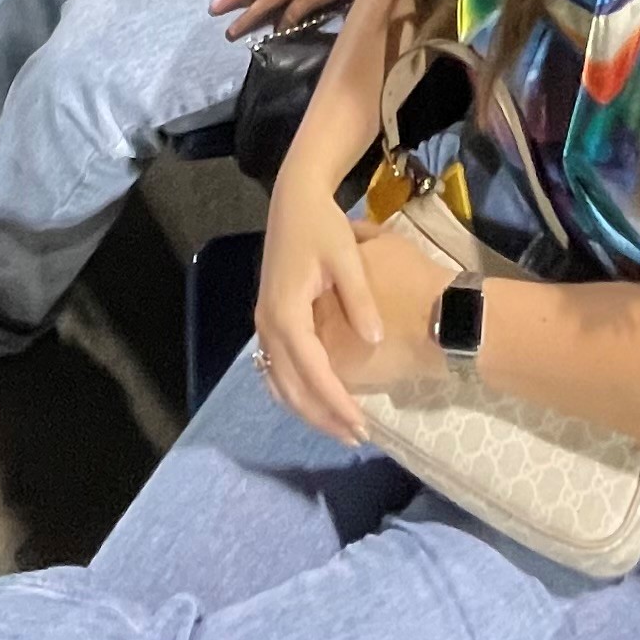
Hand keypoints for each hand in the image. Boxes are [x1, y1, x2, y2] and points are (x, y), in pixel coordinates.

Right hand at [252, 185, 386, 440]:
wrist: (294, 202)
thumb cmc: (322, 226)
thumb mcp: (345, 256)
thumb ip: (358, 298)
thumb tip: (374, 338)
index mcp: (286, 312)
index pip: (312, 371)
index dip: (336, 402)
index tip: (361, 425)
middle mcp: (269, 325)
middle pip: (292, 387)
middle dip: (324, 416)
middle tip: (358, 437)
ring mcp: (265, 325)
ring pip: (281, 384)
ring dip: (310, 410)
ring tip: (343, 428)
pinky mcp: (270, 322)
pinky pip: (277, 371)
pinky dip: (296, 393)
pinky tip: (319, 403)